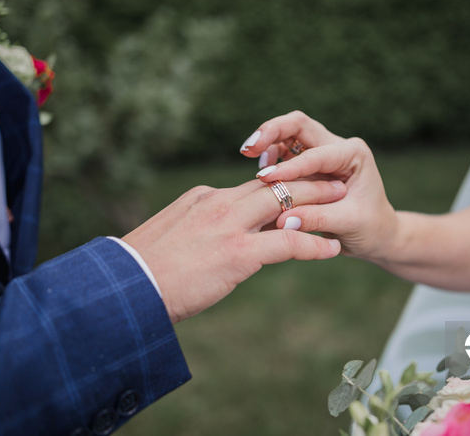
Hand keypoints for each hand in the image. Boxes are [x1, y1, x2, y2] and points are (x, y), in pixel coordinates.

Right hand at [122, 178, 345, 322]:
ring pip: (286, 203)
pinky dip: (314, 244)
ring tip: (343, 202)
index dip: (278, 186)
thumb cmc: (140, 270)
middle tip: (334, 180)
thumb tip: (208, 237)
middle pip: (274, 185)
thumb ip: (194, 227)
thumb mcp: (169, 236)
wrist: (126, 288)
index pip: (249, 186)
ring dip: (319, 202)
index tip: (297, 186)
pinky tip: (332, 249)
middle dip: (307, 181)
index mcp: (202, 197)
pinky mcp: (239, 252)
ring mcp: (229, 225)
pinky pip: (289, 242)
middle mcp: (218, 202)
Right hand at [240, 111, 398, 259]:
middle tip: (249, 147)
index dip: (290, 166)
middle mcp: (337, 146)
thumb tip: (283, 220)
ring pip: (288, 133)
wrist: (376, 235)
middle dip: (272, 131)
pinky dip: (270, 157)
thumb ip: (318, 218)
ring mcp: (321, 152)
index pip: (316, 154)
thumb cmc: (370, 228)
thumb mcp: (349, 224)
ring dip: (267, 141)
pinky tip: (261, 173)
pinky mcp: (308, 165)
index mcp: (353, 154)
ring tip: (248, 155)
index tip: (266, 179)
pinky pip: (284, 152)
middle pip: (299, 125)